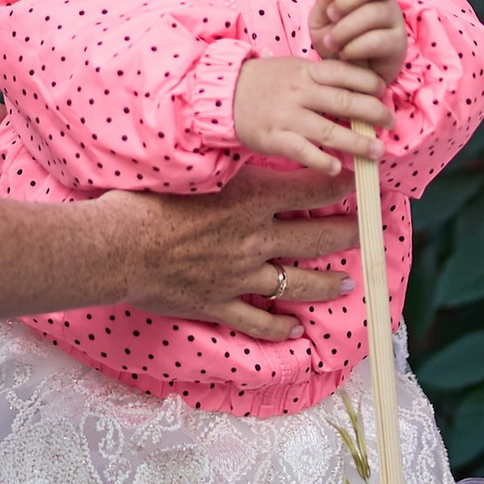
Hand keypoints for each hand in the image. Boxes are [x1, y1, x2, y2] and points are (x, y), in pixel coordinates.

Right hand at [103, 163, 352, 341]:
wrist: (117, 247)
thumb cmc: (145, 201)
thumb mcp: (194, 172)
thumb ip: (227, 168)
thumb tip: (247, 153)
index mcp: (250, 198)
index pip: (311, 188)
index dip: (340, 184)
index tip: (358, 181)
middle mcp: (255, 238)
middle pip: (317, 236)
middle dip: (348, 233)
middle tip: (366, 230)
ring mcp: (241, 275)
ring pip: (299, 282)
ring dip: (327, 283)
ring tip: (346, 283)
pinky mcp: (220, 303)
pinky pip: (259, 320)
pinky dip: (280, 327)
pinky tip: (296, 330)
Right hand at [231, 50, 389, 173]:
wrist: (222, 94)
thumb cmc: (262, 82)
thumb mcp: (292, 68)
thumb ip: (320, 77)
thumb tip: (356, 88)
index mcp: (305, 71)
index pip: (345, 73)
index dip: (369, 83)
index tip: (384, 92)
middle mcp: (299, 92)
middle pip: (345, 101)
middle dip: (374, 113)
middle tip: (390, 122)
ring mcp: (287, 116)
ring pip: (330, 130)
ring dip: (358, 143)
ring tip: (377, 151)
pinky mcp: (275, 138)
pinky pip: (303, 151)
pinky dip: (323, 160)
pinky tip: (339, 168)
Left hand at [311, 0, 406, 81]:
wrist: (343, 75)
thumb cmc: (335, 40)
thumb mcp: (321, 18)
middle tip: (332, 15)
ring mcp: (394, 21)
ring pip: (373, 13)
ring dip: (345, 28)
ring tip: (331, 42)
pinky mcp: (398, 45)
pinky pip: (377, 40)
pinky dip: (354, 47)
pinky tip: (344, 53)